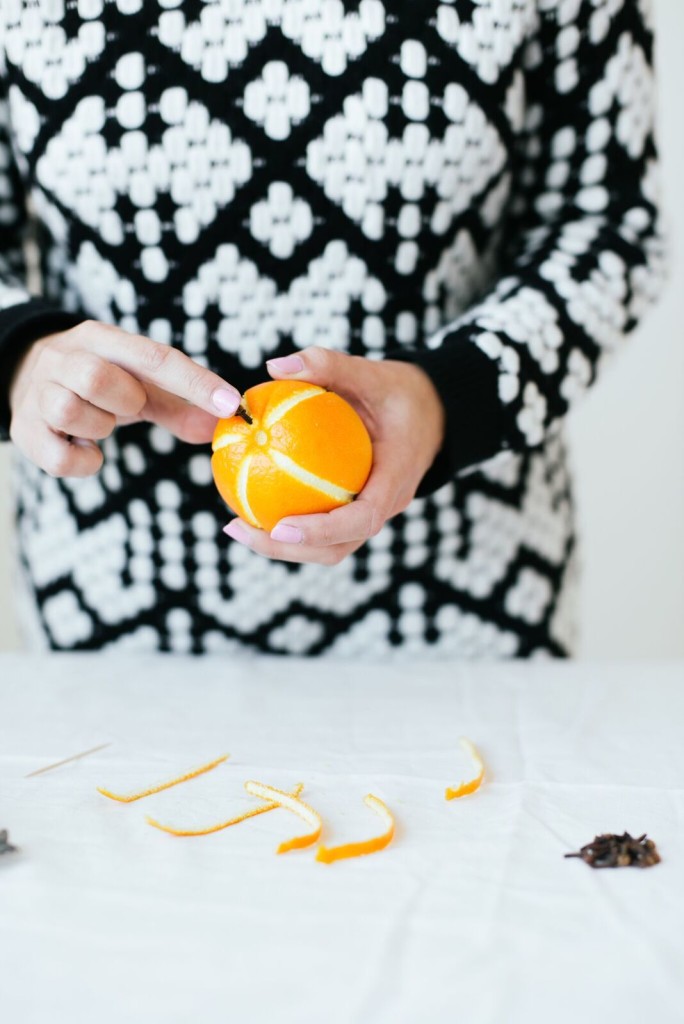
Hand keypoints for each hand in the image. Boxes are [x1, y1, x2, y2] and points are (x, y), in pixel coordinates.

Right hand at [9, 320, 241, 476]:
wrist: (27, 378)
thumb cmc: (97, 385)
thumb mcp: (138, 385)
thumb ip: (178, 404)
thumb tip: (217, 425)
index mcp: (102, 340)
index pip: (154, 356)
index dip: (195, 382)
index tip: (230, 404)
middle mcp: (64, 358)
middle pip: (96, 376)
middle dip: (124, 401)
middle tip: (126, 406)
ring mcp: (39, 393)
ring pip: (70, 411)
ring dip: (99, 427)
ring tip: (99, 422)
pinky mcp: (24, 430)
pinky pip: (60, 457)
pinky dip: (84, 462)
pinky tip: (86, 448)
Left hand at [223, 348, 444, 564]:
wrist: (431, 413)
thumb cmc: (398, 392)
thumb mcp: (368, 371)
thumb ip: (325, 364)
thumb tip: (274, 366)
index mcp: (395, 479)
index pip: (363, 519)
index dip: (322, 531)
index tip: (280, 527)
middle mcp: (385, 506)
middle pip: (338, 547)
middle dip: (289, 550)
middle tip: (240, 528)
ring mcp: (370, 513)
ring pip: (329, 547)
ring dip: (283, 547)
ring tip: (237, 526)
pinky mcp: (355, 511)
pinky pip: (322, 528)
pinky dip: (288, 527)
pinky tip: (250, 506)